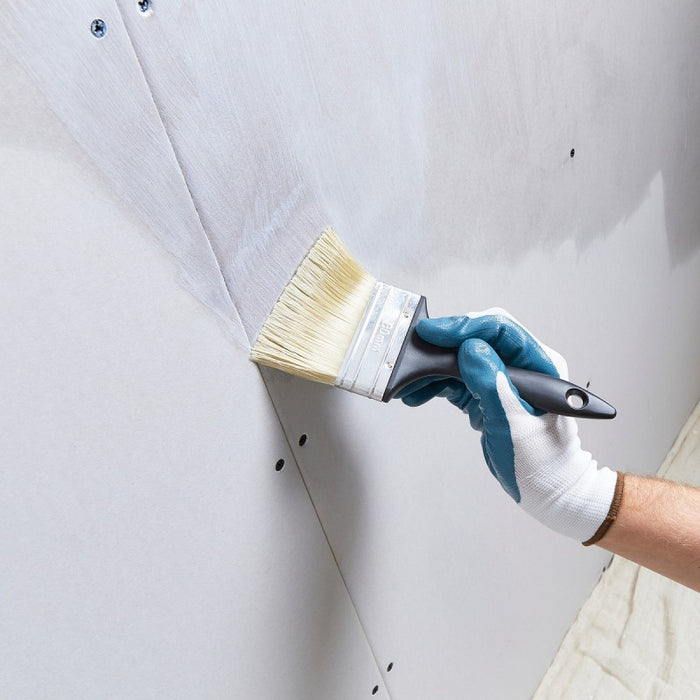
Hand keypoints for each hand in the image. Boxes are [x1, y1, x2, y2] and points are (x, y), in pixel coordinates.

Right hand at [399, 309, 617, 541]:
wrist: (549, 490)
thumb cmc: (543, 464)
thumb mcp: (514, 425)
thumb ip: (491, 384)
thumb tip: (470, 349)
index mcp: (539, 366)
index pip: (500, 330)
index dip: (464, 327)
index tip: (433, 332)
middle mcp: (521, 366)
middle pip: (477, 339)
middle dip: (443, 345)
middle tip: (415, 351)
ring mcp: (502, 379)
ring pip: (462, 358)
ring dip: (434, 368)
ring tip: (411, 381)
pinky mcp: (486, 393)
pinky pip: (456, 379)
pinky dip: (435, 384)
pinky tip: (418, 392)